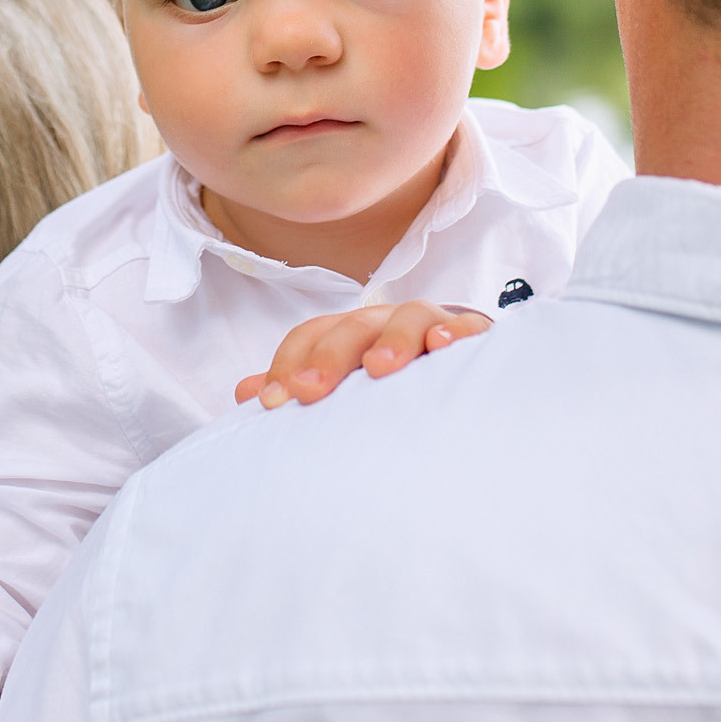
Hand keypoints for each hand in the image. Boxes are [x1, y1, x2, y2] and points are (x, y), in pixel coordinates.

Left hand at [233, 302, 492, 407]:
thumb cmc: (395, 388)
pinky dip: (457, 330)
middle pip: (353, 327)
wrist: (468, 381)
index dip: (288, 364)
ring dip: (392, 339)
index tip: (272, 404)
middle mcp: (387, 323)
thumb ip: (301, 390)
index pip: (311, 336)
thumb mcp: (347, 389)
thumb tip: (244, 393)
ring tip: (379, 368)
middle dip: (329, 357)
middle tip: (308, 392)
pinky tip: (445, 345)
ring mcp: (433, 325)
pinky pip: (470, 327)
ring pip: (408, 317)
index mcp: (351, 334)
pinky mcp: (476, 337)